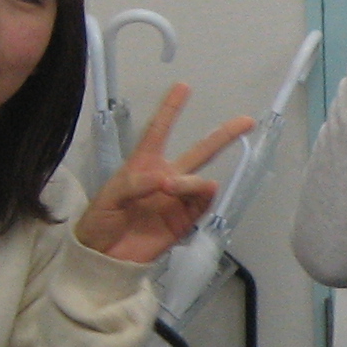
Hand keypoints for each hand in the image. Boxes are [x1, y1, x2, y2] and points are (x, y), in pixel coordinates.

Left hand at [74, 85, 254, 264]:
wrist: (104, 260)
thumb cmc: (99, 223)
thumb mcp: (108, 198)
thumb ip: (135, 184)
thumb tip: (165, 180)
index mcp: (142, 165)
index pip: (158, 131)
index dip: (170, 109)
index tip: (183, 86)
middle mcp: (165, 178)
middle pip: (199, 152)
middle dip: (222, 135)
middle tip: (247, 120)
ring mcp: (177, 200)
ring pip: (200, 180)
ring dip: (191, 181)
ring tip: (171, 188)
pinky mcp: (184, 221)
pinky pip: (202, 204)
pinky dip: (202, 195)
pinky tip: (197, 193)